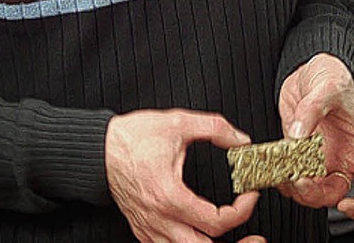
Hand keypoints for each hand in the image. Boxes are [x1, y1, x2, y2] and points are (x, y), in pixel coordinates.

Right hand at [105, 108, 264, 242]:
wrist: (99, 148)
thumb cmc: (133, 137)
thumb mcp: (177, 123)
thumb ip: (213, 127)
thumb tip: (240, 139)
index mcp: (169, 196)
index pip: (216, 222)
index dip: (241, 211)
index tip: (250, 195)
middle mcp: (159, 220)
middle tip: (254, 236)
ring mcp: (149, 229)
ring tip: (232, 238)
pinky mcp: (142, 230)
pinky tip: (201, 235)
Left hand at [278, 53, 353, 221]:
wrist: (309, 69)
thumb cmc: (331, 77)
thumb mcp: (328, 87)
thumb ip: (313, 110)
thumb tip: (299, 135)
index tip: (344, 205)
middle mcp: (340, 159)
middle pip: (332, 195)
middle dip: (314, 195)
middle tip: (297, 182)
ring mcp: (317, 157)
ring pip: (309, 189)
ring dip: (294, 188)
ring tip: (281, 175)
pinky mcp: (296, 151)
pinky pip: (290, 172)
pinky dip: (281, 175)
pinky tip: (273, 167)